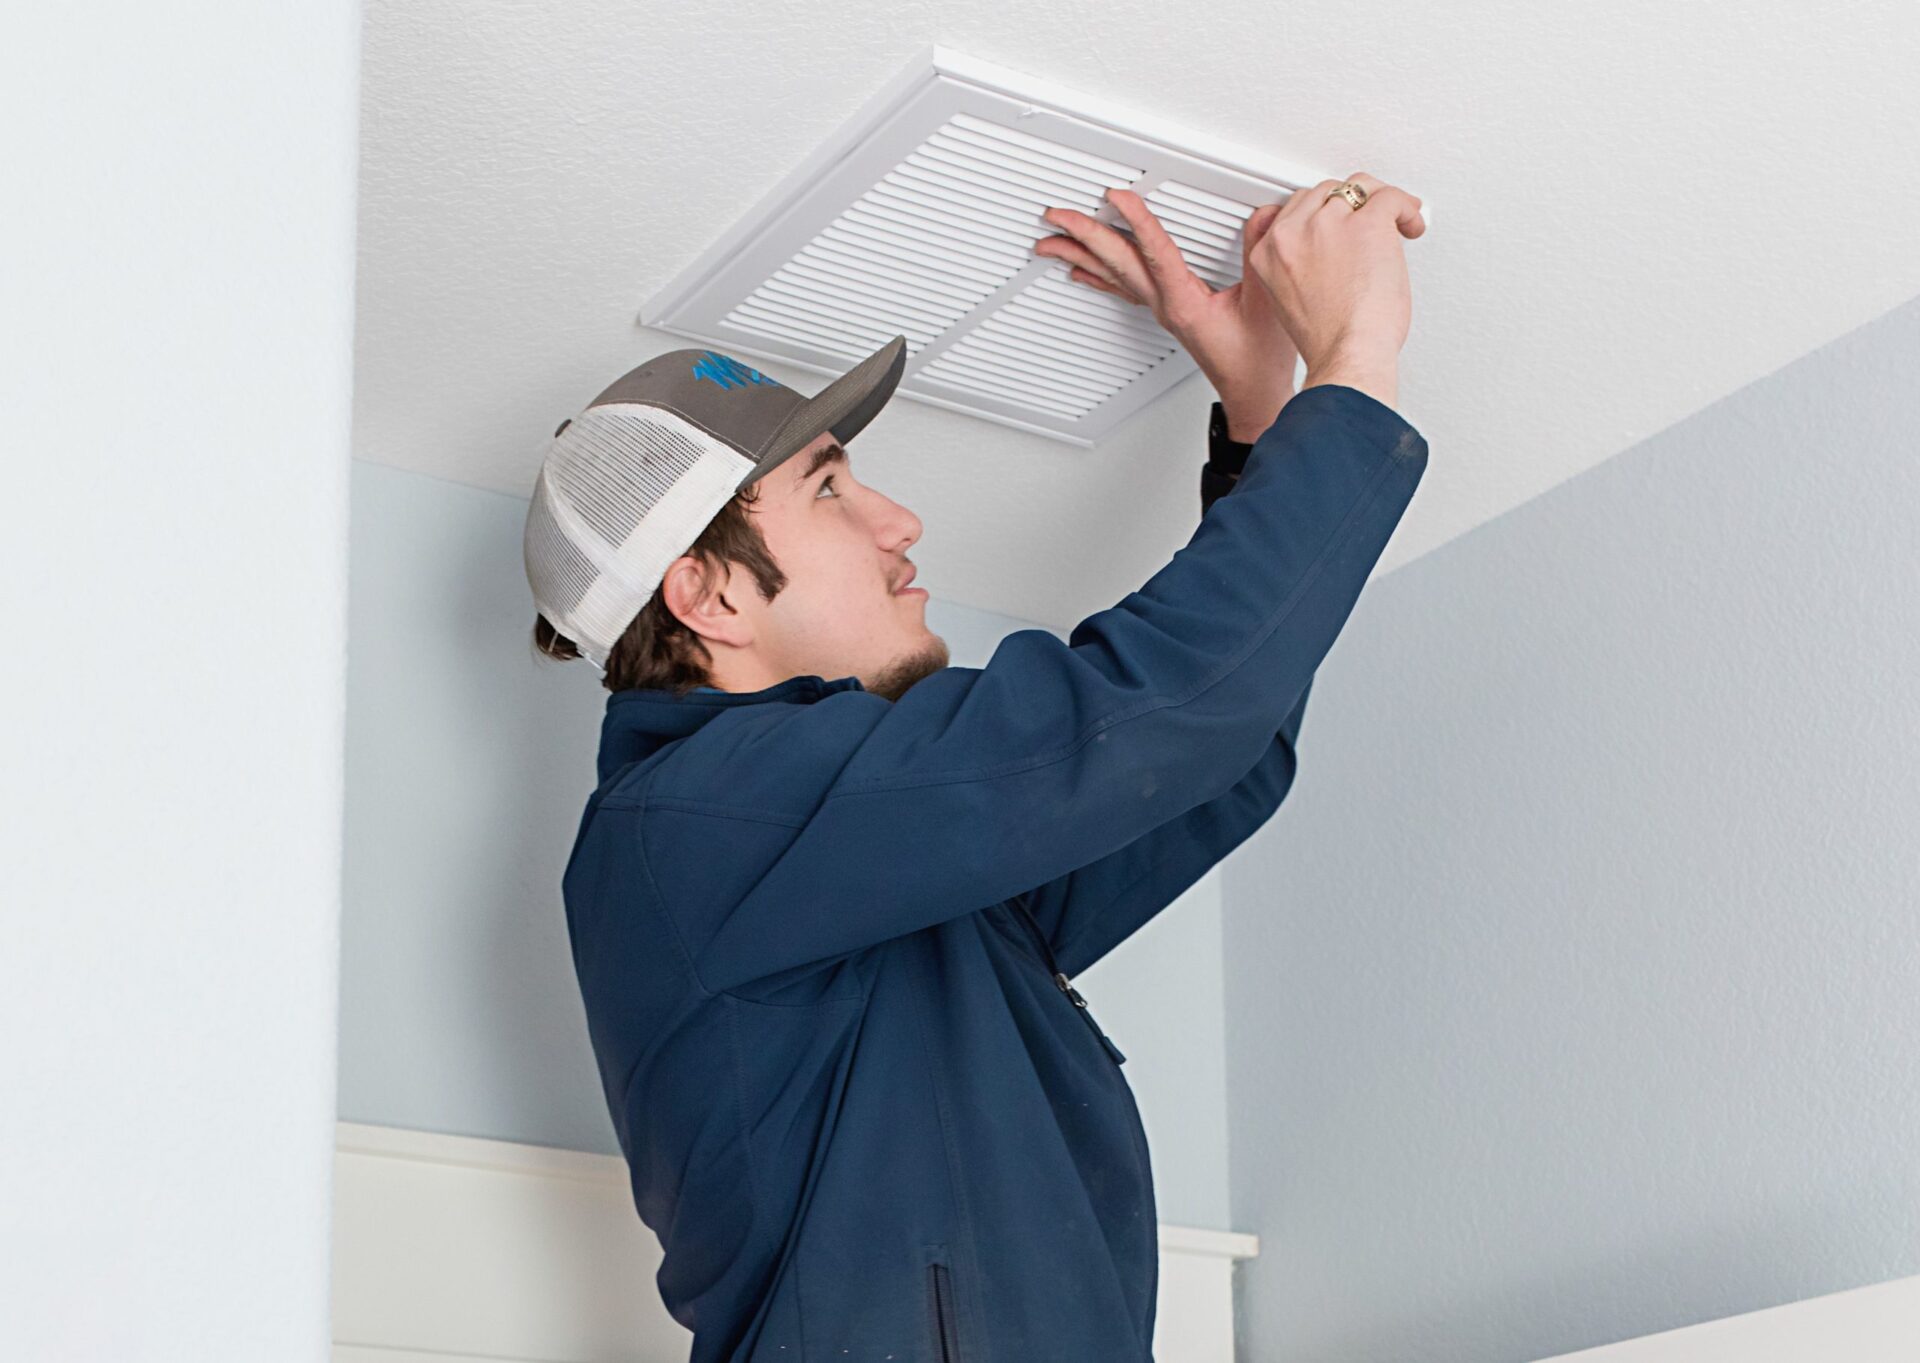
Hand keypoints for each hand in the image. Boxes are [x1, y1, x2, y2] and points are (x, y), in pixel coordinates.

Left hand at [1032, 188, 1297, 439]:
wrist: (1252, 393)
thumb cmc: (1257, 359)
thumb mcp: (1266, 303)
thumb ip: (1259, 255)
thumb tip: (1263, 217)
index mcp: (1185, 302)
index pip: (1154, 252)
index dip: (1135, 220)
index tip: (1117, 197)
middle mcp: (1166, 306)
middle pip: (1116, 262)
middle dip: (1084, 234)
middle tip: (1057, 214)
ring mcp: (1162, 311)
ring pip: (1111, 276)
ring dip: (1079, 254)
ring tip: (1051, 239)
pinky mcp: (1167, 316)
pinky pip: (1121, 290)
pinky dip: (1097, 276)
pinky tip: (1080, 271)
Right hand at [1245, 171, 1424, 406]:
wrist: (1347, 356)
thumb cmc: (1326, 341)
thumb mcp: (1289, 301)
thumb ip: (1298, 267)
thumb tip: (1332, 250)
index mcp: (1269, 253)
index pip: (1293, 209)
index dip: (1322, 213)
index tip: (1339, 222)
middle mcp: (1292, 233)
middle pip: (1323, 192)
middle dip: (1351, 204)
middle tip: (1371, 221)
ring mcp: (1328, 225)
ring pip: (1357, 187)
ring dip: (1380, 202)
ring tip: (1397, 222)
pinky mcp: (1366, 224)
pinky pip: (1390, 198)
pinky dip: (1406, 209)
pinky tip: (1410, 226)